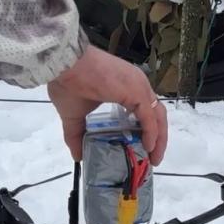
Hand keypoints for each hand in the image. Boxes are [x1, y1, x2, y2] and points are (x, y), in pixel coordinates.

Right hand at [47, 45, 167, 164]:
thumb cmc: (69, 82)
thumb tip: (77, 156)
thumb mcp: (73, 115)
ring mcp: (139, 87)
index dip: (147, 130)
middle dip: (158, 138)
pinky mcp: (137, 91)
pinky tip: (149, 147)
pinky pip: (150, 117)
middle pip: (156, 114)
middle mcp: (137, 85)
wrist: (64, 65)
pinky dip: (152, 133)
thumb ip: (77, 135)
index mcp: (126, 87)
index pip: (145, 110)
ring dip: (159, 138)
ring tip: (154, 158)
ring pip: (157, 116)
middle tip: (152, 158)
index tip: (143, 148)